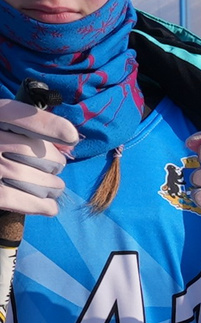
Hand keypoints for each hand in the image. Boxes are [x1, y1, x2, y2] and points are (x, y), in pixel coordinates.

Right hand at [0, 98, 72, 216]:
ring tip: (54, 188)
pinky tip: (50, 206)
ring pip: (34, 178)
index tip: (71, 137)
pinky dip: (42, 205)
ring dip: (53, 187)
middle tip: (56, 170)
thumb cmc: (0, 149)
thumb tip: (69, 140)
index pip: (19, 116)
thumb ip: (29, 129)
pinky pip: (22, 200)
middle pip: (34, 151)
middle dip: (55, 164)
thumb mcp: (4, 130)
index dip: (49, 126)